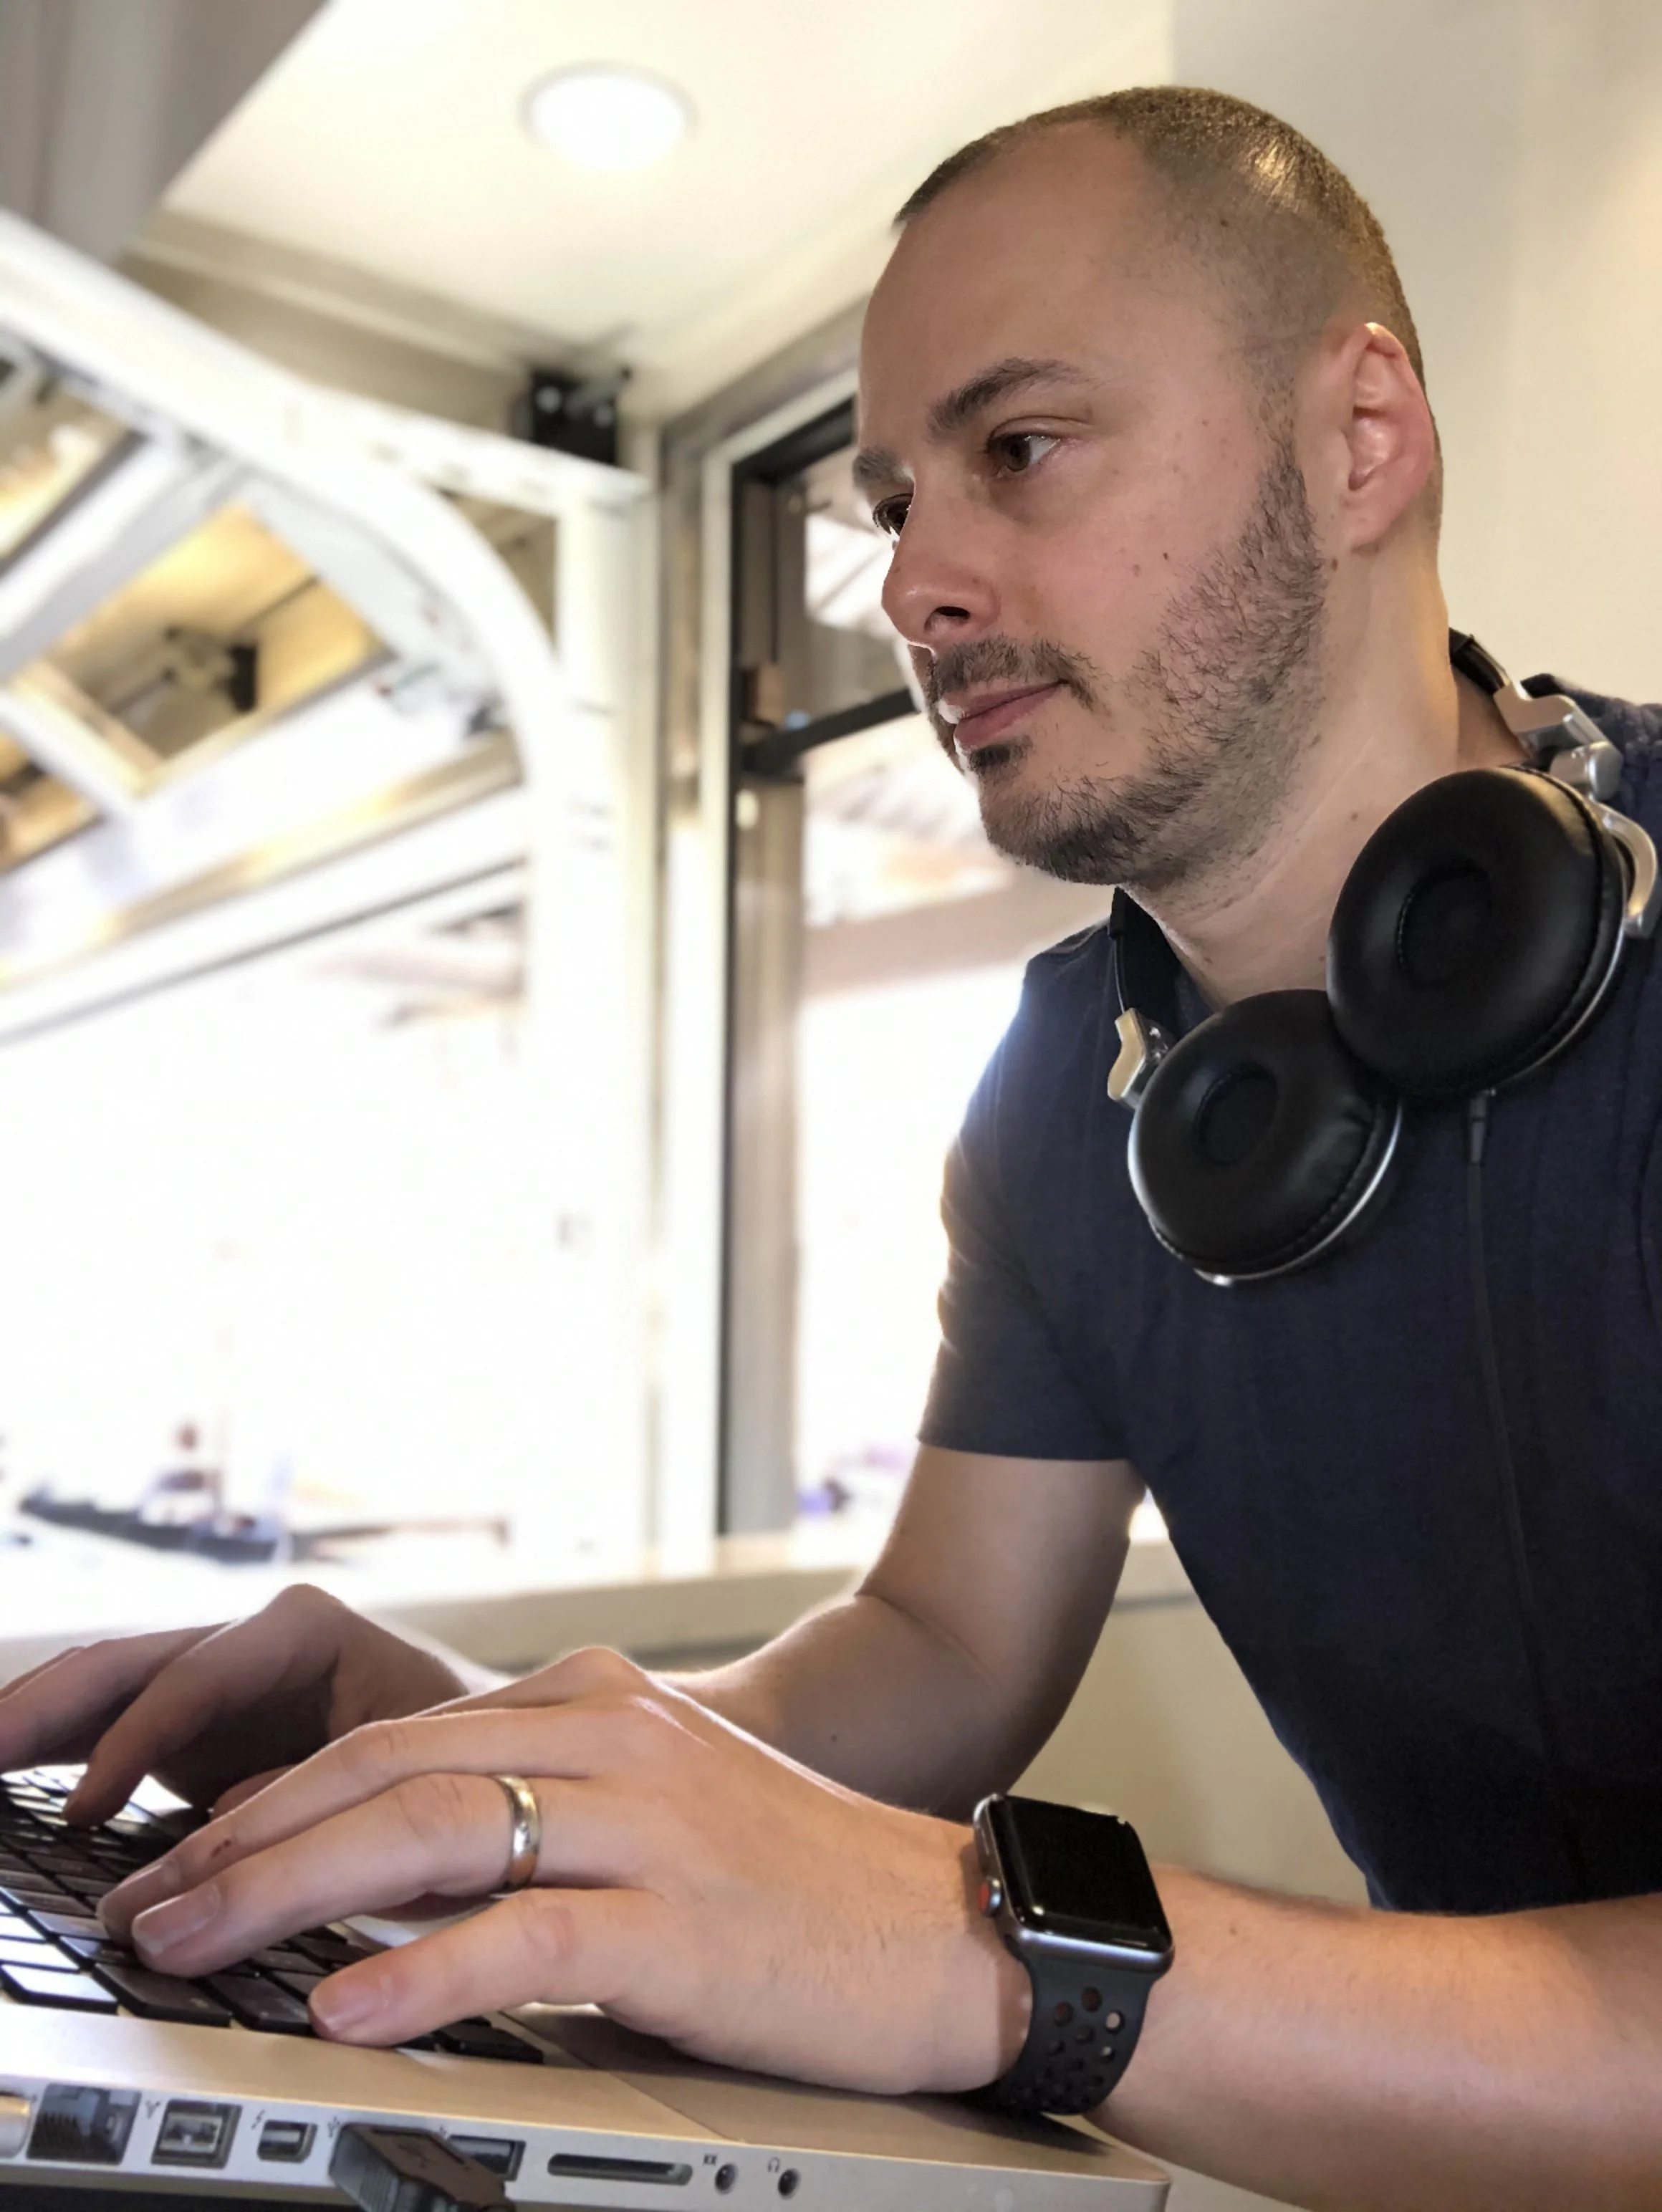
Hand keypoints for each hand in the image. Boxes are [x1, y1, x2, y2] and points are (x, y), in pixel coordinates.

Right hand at [0, 1585, 471, 1820]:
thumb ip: (318, 1783)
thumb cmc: (468, 1754)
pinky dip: (43, 1751)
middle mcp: (248, 1641)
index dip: (135, 1741)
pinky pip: (100, 1728)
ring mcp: (213, 1681)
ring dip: (24, 1725)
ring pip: (96, 1689)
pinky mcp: (191, 1730)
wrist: (497, 1761)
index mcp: (304, 1630)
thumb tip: (223, 1816)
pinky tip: (1, 1778)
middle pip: (121, 1664)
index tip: (88, 1814)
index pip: (195, 1675)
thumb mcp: (414, 1762)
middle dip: (37, 1707)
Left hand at [102, 1647, 1032, 2094]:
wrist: (959, 1929)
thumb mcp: (656, 1815)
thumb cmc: (801, 1889)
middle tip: (149, 1905)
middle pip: (387, 1767)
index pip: (393, 1735)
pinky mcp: (683, 1919)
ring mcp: (649, 1822)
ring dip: (290, 1890)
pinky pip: (522, 1937)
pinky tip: (344, 2006)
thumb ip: (535, 1819)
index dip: (274, 1799)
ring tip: (196, 1942)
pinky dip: (419, 1971)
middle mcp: (612, 1736)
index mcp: (598, 1703)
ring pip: (431, 1830)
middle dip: (247, 1840)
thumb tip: (384, 1877)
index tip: (190, 1858)